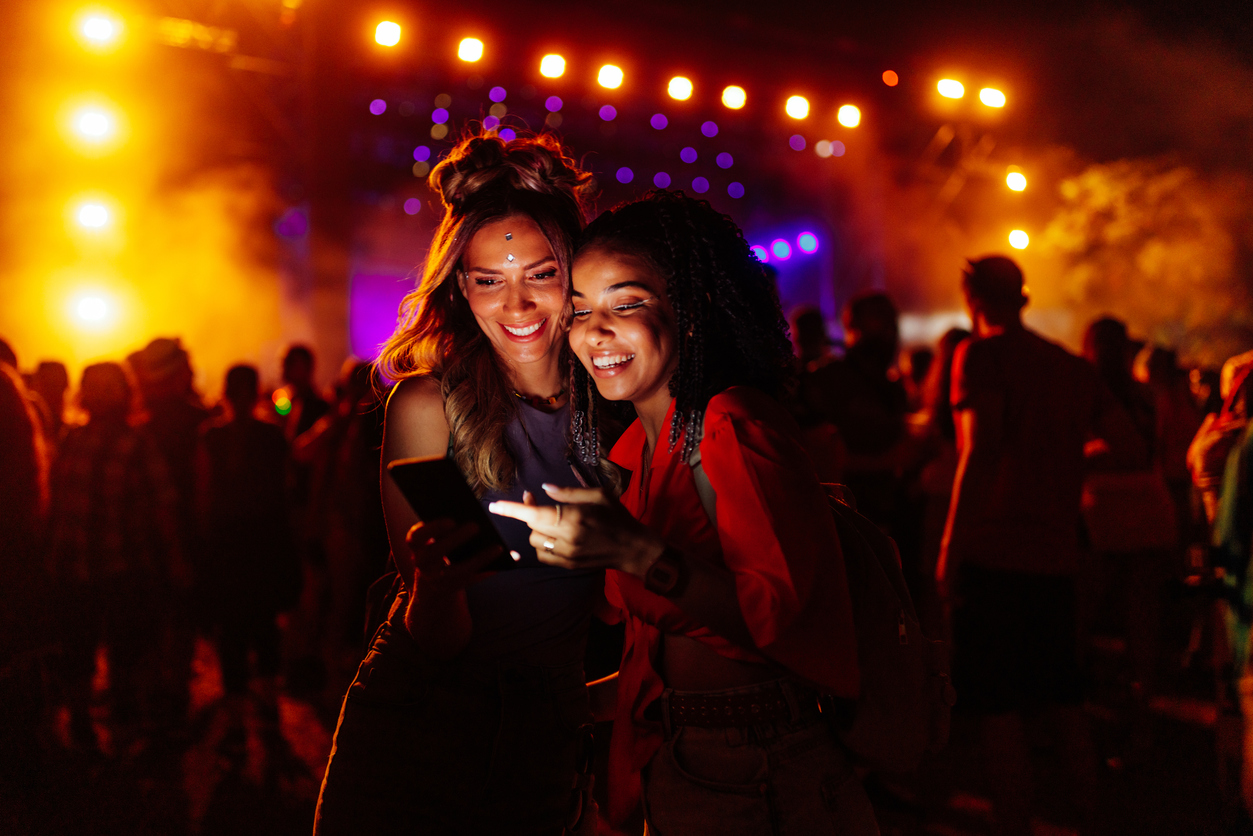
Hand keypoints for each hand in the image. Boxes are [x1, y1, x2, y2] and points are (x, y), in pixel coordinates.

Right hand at [398, 519, 504, 601]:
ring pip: (456, 572)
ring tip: (497, 547)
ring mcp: (435, 579)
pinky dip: (485, 572)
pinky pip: (470, 581)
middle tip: (475, 526)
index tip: (451, 520)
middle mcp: (422, 563)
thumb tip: (467, 510)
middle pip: (435, 553)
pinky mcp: (451, 588)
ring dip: (478, 559)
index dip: (432, 528)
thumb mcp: (433, 539)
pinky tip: (500, 563)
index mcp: (416, 547)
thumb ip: (443, 528)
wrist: (431, 584)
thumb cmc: (437, 550)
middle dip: (455, 540)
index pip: (416, 537)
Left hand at [489, 484, 663, 577]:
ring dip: (537, 529)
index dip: (512, 509)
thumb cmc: (617, 517)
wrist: (633, 548)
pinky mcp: (568, 565)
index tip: (494, 506)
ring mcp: (567, 555)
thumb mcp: (598, 495)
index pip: (535, 513)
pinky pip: (543, 555)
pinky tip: (554, 534)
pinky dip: (542, 544)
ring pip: (535, 542)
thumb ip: (568, 492)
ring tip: (550, 519)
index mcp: (575, 517)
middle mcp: (568, 538)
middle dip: (529, 513)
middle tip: (534, 499)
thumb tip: (543, 488)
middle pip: (532, 527)